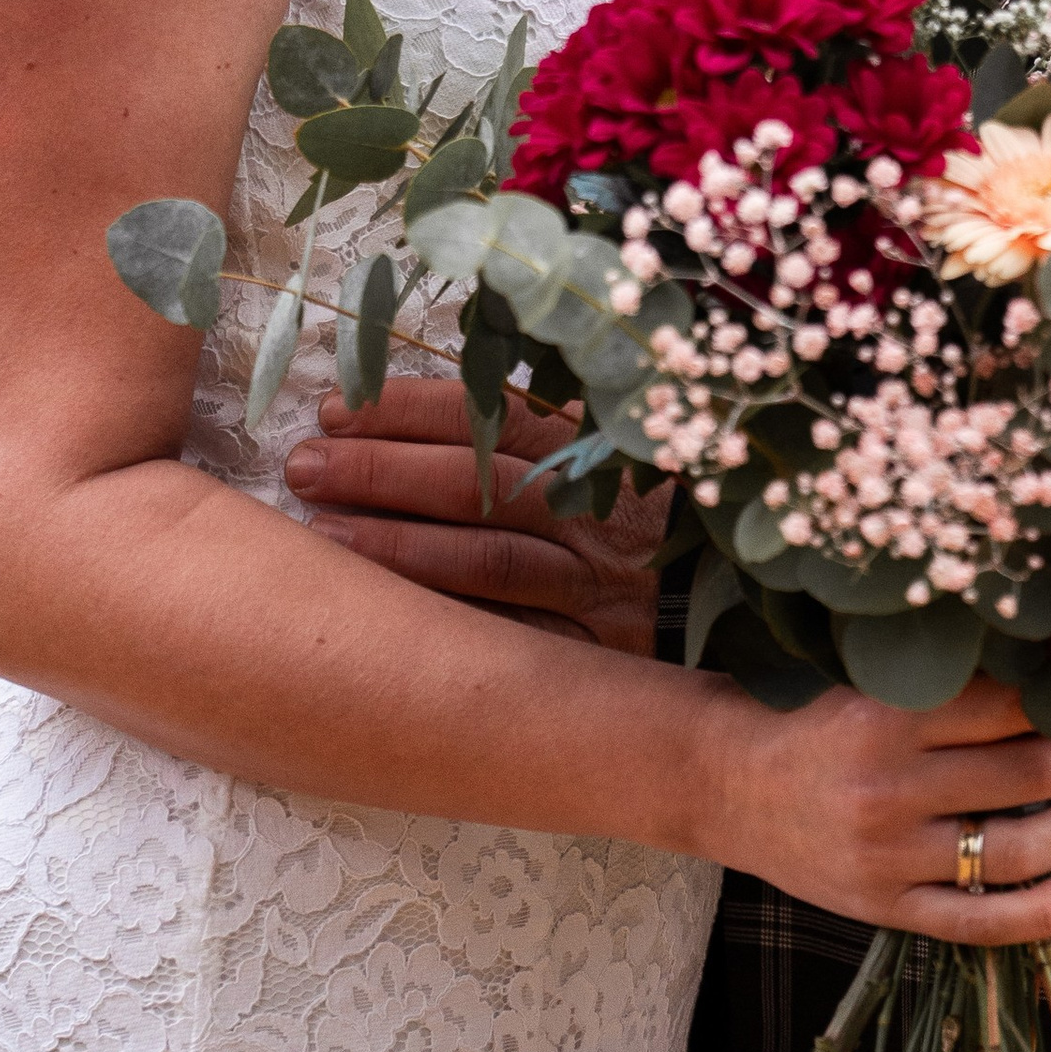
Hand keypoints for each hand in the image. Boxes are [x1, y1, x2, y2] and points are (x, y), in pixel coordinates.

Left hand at [286, 378, 662, 653]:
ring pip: (486, 564)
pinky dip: (444, 625)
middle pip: (476, 487)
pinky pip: (509, 639)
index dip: (409, 411)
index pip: (491, 418)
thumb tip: (429, 396)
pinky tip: (381, 617)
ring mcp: (598, 590)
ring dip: (396, 547)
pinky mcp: (596, 655)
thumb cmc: (660, 511)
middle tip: (304, 467)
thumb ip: (538, 420)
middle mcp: (597, 516)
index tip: (336, 409)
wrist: (746, 600)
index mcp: (600, 448)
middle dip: (382, 473)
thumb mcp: (617, 443)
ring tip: (319, 536)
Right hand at [720, 674, 1050, 946]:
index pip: (1013, 705)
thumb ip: (945, 686)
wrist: (720, 781)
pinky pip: (984, 922)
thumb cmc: (805, 719)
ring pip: (1022, 850)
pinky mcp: (883, 906)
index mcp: (886, 714)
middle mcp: (889, 786)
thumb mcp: (866, 683)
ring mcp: (888, 855)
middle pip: (1032, 773)